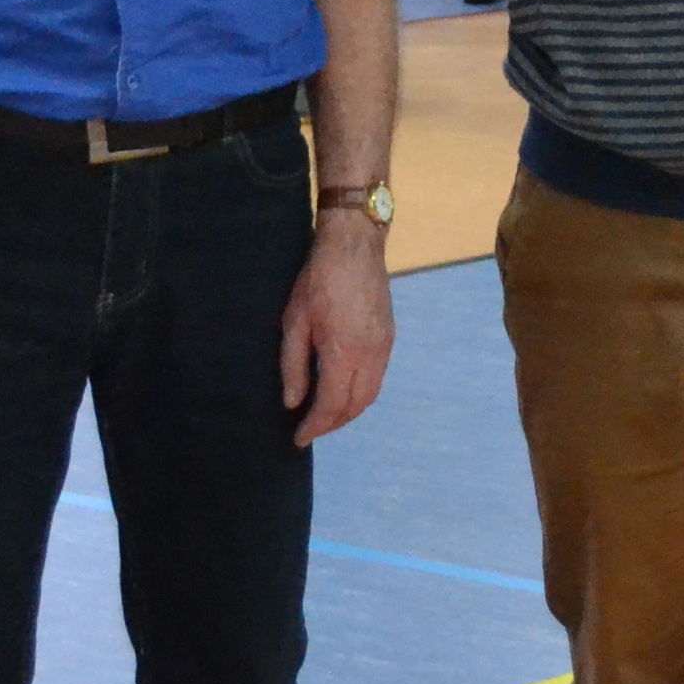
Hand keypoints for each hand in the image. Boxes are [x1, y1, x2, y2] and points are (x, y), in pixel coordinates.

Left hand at [280, 210, 395, 443]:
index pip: (331, 405)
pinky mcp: (389, 337)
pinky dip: (360, 393)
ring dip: (349, 411)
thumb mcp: (294, 321)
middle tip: (311, 429)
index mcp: (343, 352)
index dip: (315, 426)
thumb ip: (293, 365)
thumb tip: (293, 403)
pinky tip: (343, 388)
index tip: (298, 438)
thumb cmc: (317, 280)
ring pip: (370, 394)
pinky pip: (377, 377)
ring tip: (326, 415)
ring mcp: (384, 346)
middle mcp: (370, 355)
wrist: (355, 245)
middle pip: (356, 406)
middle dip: (333, 424)